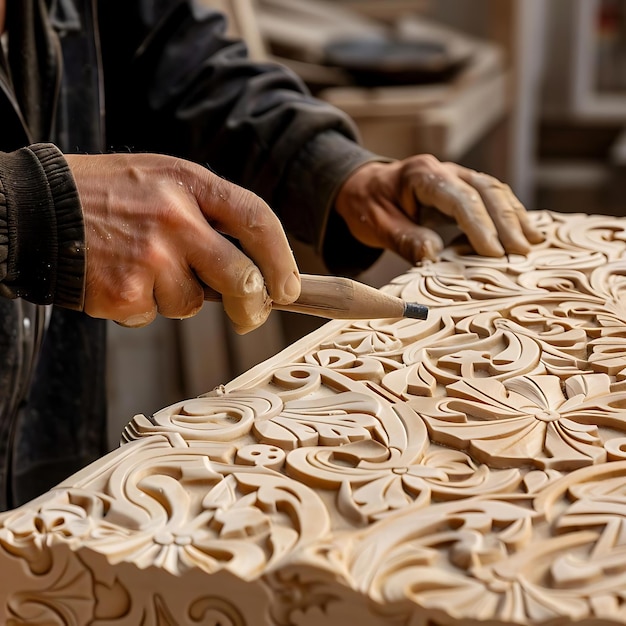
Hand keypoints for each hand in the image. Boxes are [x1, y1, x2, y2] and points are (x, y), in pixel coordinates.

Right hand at [65, 153, 299, 332]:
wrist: (35, 207)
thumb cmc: (107, 196)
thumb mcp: (162, 181)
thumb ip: (208, 214)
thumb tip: (255, 269)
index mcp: (189, 183)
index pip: (256, 219)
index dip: (281, 259)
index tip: (290, 287)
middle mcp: (174, 218)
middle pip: (241, 277)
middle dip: (253, 306)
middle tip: (250, 315)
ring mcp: (149, 257)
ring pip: (190, 303)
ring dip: (173, 296)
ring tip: (138, 266)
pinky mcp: (124, 292)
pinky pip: (152, 314)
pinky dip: (139, 306)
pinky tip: (116, 278)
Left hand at [334, 155, 543, 262]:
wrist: (363, 188)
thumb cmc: (368, 206)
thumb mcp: (377, 225)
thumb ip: (405, 239)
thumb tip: (433, 256)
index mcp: (422, 174)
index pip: (460, 199)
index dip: (479, 226)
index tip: (493, 252)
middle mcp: (445, 170)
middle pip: (485, 191)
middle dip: (506, 222)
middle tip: (521, 252)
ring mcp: (457, 176)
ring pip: (494, 191)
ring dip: (514, 216)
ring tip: (532, 243)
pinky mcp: (463, 188)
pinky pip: (491, 197)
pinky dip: (509, 214)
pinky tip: (524, 231)